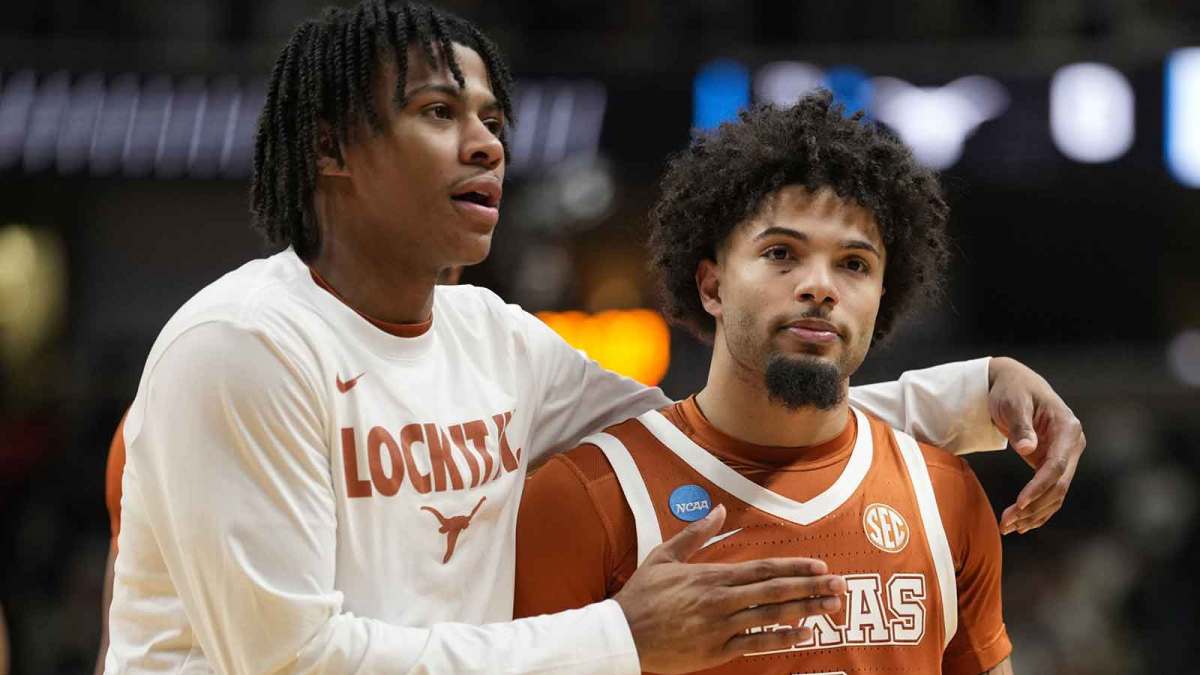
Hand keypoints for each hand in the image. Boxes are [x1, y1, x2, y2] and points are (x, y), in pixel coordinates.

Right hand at [613, 504, 844, 673]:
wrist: (622, 635)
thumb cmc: (642, 595)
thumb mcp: (663, 556)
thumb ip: (695, 534)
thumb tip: (719, 509)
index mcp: (711, 576)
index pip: (762, 569)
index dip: (794, 568)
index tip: (819, 565)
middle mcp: (721, 600)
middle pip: (775, 591)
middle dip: (811, 587)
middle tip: (840, 585)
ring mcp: (721, 627)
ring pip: (771, 617)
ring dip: (805, 610)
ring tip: (832, 607)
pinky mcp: (717, 651)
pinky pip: (756, 644)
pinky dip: (781, 639)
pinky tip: (804, 635)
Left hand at [988, 356, 1085, 533]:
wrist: (1013, 383)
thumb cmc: (1011, 390)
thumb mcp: (1013, 402)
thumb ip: (1021, 425)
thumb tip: (1028, 449)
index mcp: (1068, 427)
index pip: (1056, 465)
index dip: (1039, 487)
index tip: (1020, 503)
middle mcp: (1072, 444)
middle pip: (1058, 484)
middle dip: (1034, 507)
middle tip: (1007, 524)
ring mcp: (1066, 455)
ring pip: (1056, 493)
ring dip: (1035, 513)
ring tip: (1009, 527)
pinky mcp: (1054, 463)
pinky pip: (1050, 491)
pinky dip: (1038, 508)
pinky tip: (1022, 524)